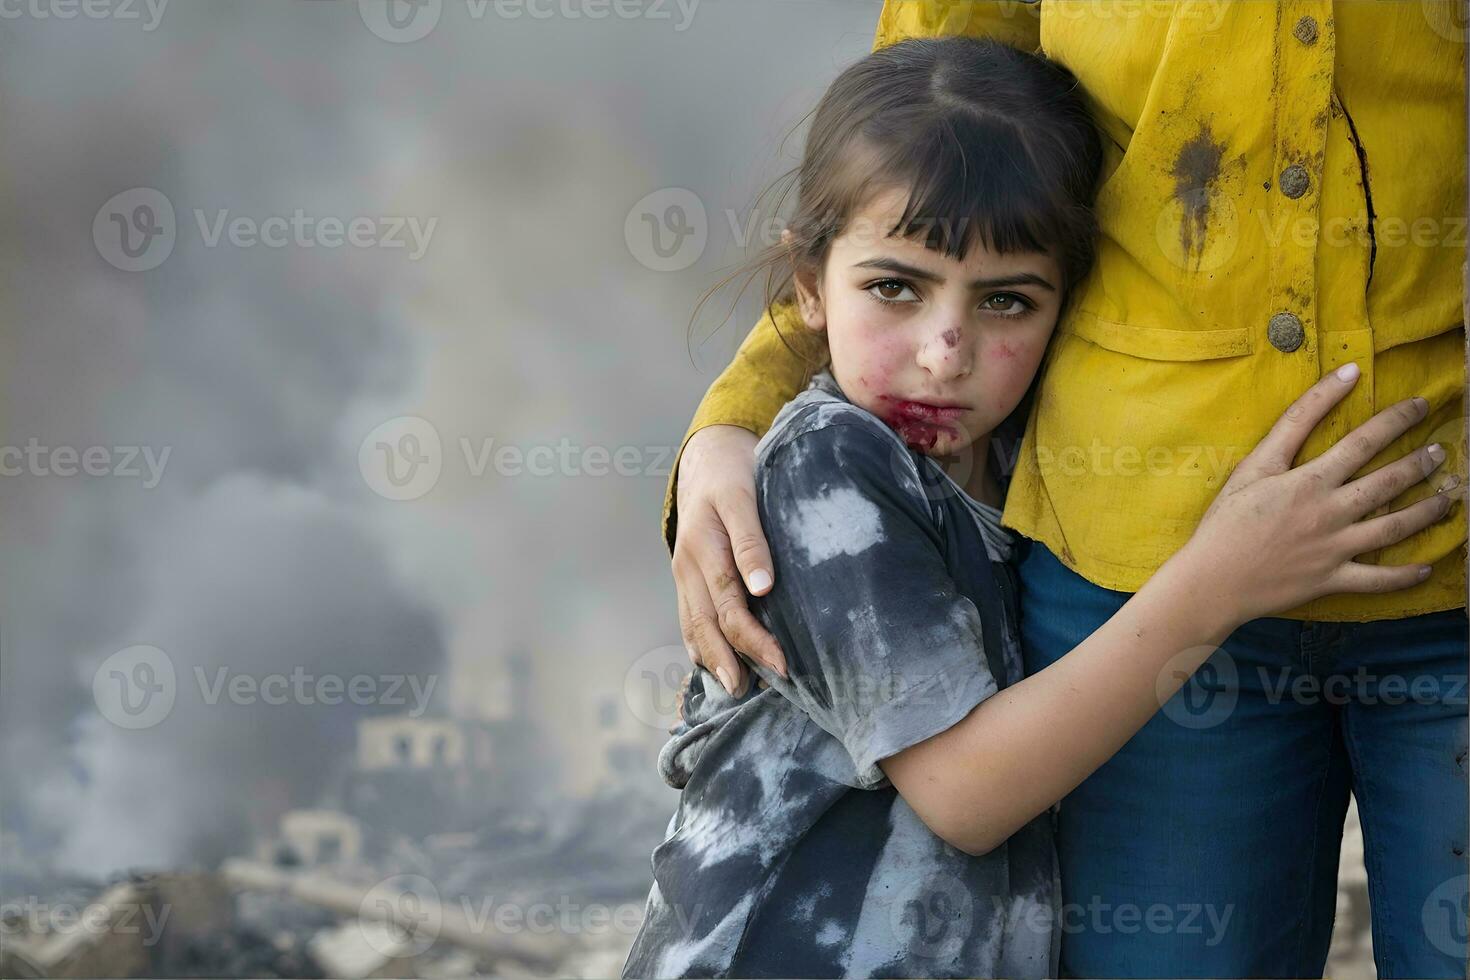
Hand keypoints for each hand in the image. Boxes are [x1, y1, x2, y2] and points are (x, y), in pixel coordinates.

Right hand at [671, 425, 787, 696]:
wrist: (706, 459)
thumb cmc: (734, 475)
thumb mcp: (745, 496)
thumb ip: (753, 540)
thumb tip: (764, 588)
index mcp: (705, 546)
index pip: (729, 605)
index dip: (754, 639)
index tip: (782, 663)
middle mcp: (688, 565)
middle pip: (708, 624)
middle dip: (732, 661)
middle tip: (757, 689)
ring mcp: (683, 574)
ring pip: (693, 625)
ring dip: (713, 659)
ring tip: (737, 688)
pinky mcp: (686, 578)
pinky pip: (689, 618)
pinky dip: (700, 645)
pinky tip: (715, 665)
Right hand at [1175, 363, 1457, 625]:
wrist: (1211, 579)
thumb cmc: (1225, 520)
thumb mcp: (1254, 464)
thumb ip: (1298, 420)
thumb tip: (1344, 375)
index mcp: (1310, 481)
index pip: (1364, 441)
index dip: (1395, 420)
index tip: (1419, 406)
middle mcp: (1331, 512)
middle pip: (1389, 482)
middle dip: (1420, 462)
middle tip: (1441, 450)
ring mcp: (1335, 549)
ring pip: (1395, 528)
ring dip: (1427, 511)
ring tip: (1447, 497)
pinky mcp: (1331, 580)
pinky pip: (1377, 580)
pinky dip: (1404, 576)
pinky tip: (1426, 568)